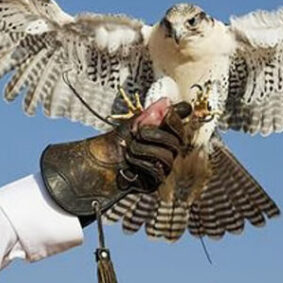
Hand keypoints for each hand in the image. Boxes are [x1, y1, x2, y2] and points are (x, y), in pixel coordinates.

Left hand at [39, 98, 194, 217]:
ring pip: (167, 157)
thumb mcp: (133, 123)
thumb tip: (167, 101)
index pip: (179, 127)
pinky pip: (157, 171)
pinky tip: (130, 159)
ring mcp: (164, 167)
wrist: (102, 162)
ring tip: (130, 146)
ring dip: (145, 149)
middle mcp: (169, 151)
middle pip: (175, 142)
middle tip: (138, 131)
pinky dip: (142, 162)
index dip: (175, 120)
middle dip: (155, 134)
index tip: (166, 113)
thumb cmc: (119, 141)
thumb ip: (151, 113)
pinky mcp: (155, 181)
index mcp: (166, 135)